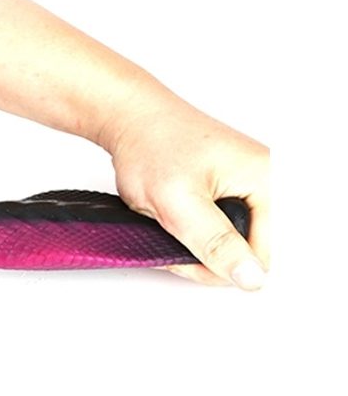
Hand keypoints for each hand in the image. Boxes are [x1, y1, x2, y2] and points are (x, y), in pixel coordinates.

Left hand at [106, 100, 269, 288]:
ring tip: (167, 214)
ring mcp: (244, 186)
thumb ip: (215, 241)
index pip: (262, 256)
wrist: (128, 118)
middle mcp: (262, 182)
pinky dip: (187, 229)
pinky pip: (213, 229)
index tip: (184, 247)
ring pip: (224, 243)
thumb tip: (251, 277)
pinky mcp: (225, 191)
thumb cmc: (151, 143)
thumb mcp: (178, 202)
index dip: (219, 265)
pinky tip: (171, 213)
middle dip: (200, 250)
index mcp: (266, 180)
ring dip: (190, 240)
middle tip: (168, 228)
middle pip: (243, 251)